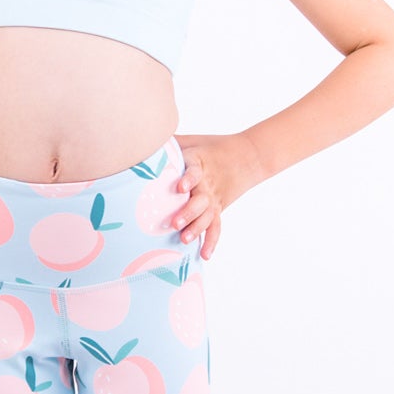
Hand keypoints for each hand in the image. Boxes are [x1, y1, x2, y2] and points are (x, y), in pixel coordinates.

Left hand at [169, 131, 262, 260]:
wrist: (248, 155)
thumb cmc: (212, 146)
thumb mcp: (193, 140)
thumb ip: (172, 141)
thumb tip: (145, 139)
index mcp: (199, 164)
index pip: (195, 171)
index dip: (188, 178)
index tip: (180, 187)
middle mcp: (206, 183)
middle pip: (200, 199)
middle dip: (188, 212)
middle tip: (174, 222)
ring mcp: (213, 198)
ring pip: (206, 215)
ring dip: (196, 228)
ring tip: (184, 238)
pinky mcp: (218, 208)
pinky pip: (216, 226)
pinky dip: (211, 241)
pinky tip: (205, 254)